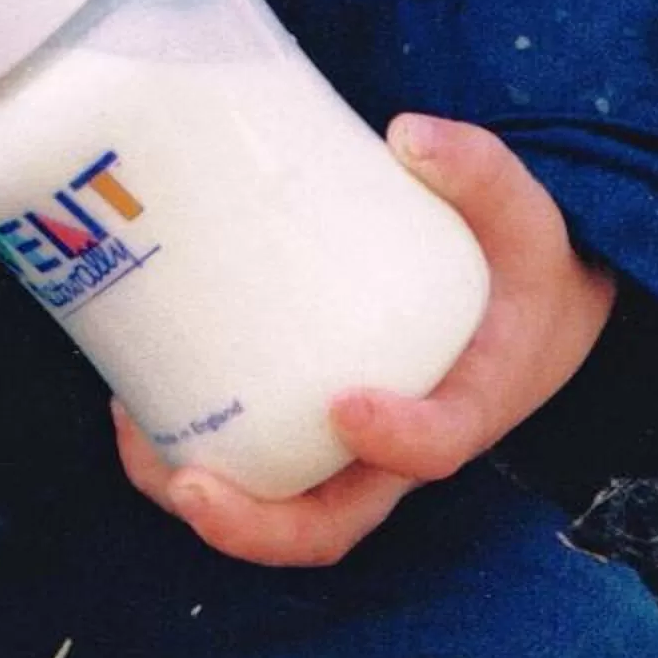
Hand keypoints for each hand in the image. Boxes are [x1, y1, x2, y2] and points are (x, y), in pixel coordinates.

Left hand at [115, 114, 617, 567]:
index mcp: (469, 404)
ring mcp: (354, 453)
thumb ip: (477, 169)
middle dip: (257, 524)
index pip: (435, 448)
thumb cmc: (518, 265)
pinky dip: (190, 456)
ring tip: (134, 437)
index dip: (393, 442)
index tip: (344, 406)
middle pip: (333, 524)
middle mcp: (403, 449)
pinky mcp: (312, 431)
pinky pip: (254, 472)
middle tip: (193, 483)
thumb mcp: (521, 215)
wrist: (524, 309)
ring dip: (202, 498)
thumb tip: (405, 134)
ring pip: (280, 512)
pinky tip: (133, 404)